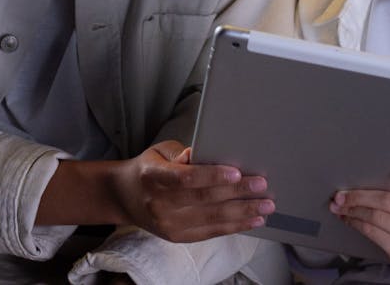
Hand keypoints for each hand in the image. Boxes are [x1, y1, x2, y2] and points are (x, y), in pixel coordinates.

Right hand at [111, 140, 272, 242]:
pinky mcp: (177, 237)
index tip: (237, 171)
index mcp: (154, 177)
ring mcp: (168, 224)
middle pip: (204, 199)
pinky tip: (251, 219)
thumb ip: (183, 154)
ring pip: (212, 219)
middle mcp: (160, 203)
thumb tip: (208, 153)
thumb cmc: (148, 168)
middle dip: (238, 193)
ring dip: (243, 212)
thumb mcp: (160, 152)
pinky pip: (210, 232)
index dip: (213, 176)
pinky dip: (234, 226)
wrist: (124, 196)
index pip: (186, 178)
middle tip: (262, 186)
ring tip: (265, 206)